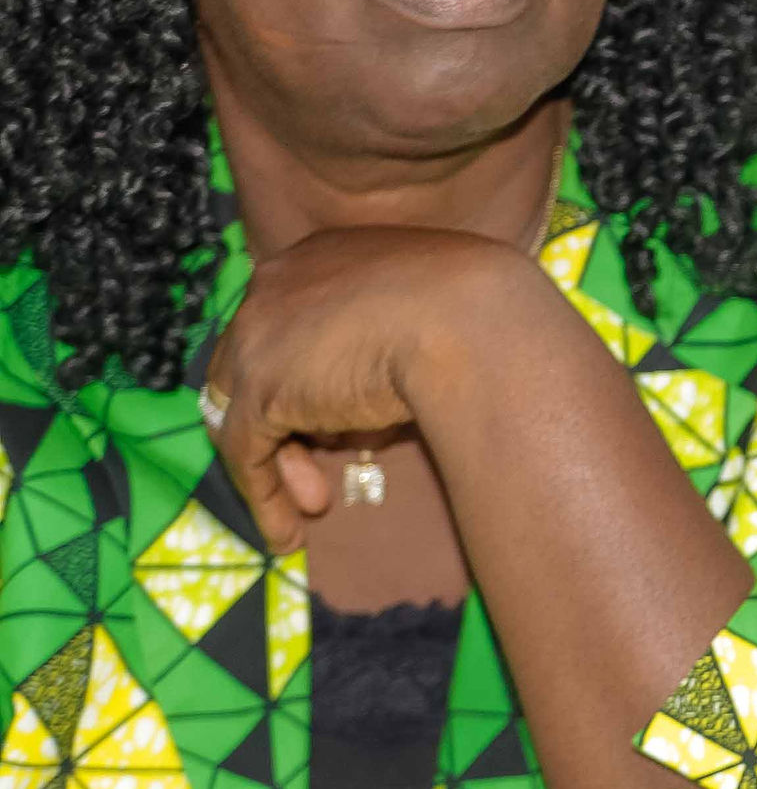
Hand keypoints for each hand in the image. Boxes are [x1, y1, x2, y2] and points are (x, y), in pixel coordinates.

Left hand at [204, 226, 539, 550]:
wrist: (475, 320)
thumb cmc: (477, 310)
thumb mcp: (428, 312)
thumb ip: (394, 333)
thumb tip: (387, 388)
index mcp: (323, 254)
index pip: (293, 322)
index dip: (311, 376)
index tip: (338, 420)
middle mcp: (278, 284)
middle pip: (260, 365)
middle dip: (291, 424)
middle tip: (326, 467)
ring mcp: (259, 335)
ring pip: (247, 411)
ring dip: (281, 465)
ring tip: (317, 505)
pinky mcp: (257, 389)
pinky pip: (246, 453)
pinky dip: (265, 496)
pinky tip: (286, 534)